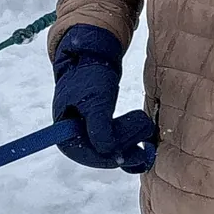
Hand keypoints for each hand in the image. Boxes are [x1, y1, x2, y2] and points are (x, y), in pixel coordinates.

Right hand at [52, 25, 155, 172]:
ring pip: (113, 151)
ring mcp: (89, 136)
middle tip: (145, 125)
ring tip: (146, 125)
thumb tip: (107, 151)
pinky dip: (132, 145)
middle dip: (127, 143)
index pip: (89, 155)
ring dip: (132, 142)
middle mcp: (76, 140)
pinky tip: (146, 145)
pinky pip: (117, 145)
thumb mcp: (95, 99)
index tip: (135, 149)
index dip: (112, 155)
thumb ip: (99, 127)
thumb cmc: (89, 76)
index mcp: (67, 135)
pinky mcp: (102, 131)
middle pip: (103, 154)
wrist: (91, 58)